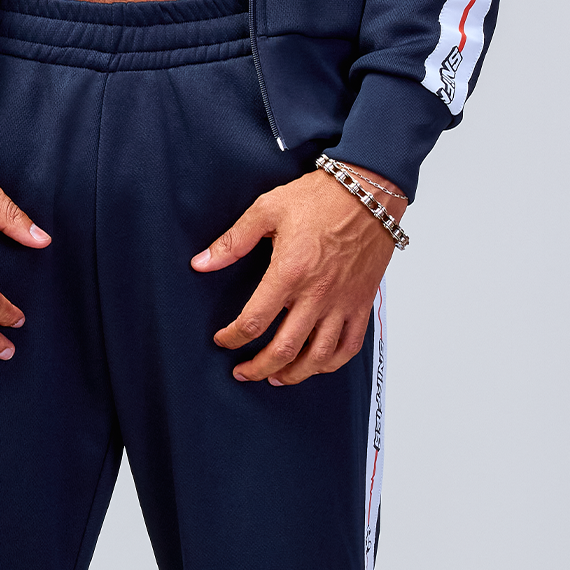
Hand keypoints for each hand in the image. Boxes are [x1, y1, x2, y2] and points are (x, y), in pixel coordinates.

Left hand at [191, 162, 405, 385]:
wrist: (367, 192)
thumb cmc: (319, 197)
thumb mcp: (267, 209)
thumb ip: (233, 241)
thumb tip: (201, 262)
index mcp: (289, 272)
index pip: (254, 320)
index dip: (233, 337)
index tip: (223, 339)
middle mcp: (317, 294)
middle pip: (285, 349)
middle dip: (258, 367)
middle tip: (243, 372)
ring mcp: (342, 302)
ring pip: (318, 358)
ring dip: (294, 374)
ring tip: (276, 377)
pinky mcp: (361, 303)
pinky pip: (350, 347)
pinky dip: (331, 364)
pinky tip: (316, 365)